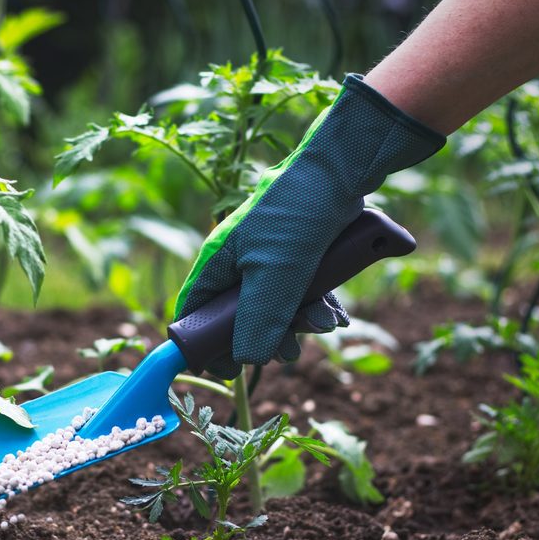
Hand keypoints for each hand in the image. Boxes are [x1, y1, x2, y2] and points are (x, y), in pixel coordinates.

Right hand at [175, 74, 443, 379]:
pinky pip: (302, 292)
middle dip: (268, 336)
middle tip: (290, 350)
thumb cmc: (297, 215)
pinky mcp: (299, 253)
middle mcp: (239, 261)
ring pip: (276, 306)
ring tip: (325, 324)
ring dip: (301, 322)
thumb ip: (259, 320)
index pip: (195, 312)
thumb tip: (247, 361)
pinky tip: (337, 316)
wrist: (343, 170)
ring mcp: (270, 257)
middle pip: (240, 317)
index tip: (226, 369)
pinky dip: (318, 306)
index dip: (205, 344)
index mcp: (218, 263)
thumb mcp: (276, 275)